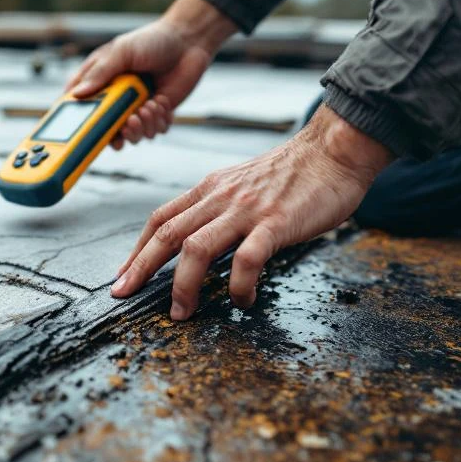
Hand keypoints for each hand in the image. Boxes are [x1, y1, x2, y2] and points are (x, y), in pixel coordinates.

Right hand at [64, 0, 236, 149]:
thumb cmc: (151, 40)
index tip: (81, 132)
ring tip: (150, 105)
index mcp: (100, 83)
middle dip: (118, 132)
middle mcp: (115, 100)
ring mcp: (135, 109)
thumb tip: (76, 94)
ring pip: (132, 136)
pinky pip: (153, 132)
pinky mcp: (156, 115)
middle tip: (129, 120)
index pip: (79, 108)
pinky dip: (158, 121)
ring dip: (142, 126)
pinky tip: (162, 100)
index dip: (77, 123)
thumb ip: (99, 73)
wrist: (188, 42)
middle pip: (105, 131)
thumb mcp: (121, 51)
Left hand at [111, 105, 395, 318]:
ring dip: (183, 285)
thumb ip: (220, 207)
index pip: (161, 218)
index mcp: (211, 188)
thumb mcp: (243, 183)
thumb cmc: (295, 172)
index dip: (137, 248)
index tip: (124, 274)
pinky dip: (238, 286)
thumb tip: (200, 241)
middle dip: (141, 267)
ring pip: (197, 248)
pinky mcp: (276, 223)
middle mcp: (221, 197)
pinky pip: (247, 260)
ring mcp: (246, 210)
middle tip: (125, 295)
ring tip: (180, 312)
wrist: (336, 149)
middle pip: (167, 234)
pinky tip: (241, 301)